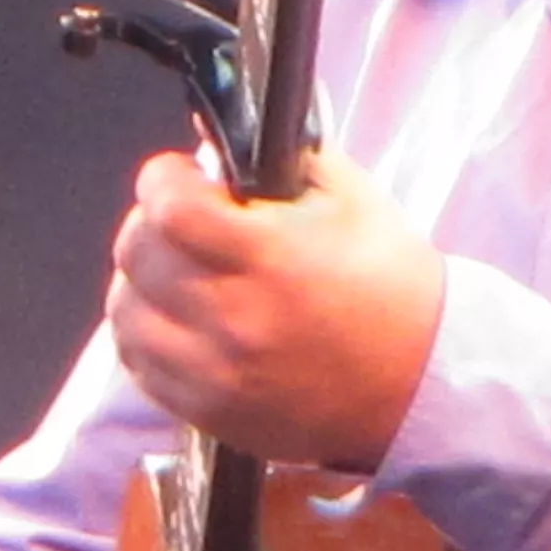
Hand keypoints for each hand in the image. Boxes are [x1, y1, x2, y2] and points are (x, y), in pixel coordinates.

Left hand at [107, 145, 444, 470]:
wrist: (424, 386)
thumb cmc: (396, 293)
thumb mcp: (359, 205)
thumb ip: (289, 159)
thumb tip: (218, 141)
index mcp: (273, 257)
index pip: (168, 203)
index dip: (165, 178)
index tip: (179, 177)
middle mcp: (235, 316)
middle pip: (137, 252)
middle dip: (156, 225)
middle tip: (187, 226)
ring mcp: (215, 370)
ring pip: (126, 309)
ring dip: (146, 284)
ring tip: (183, 278)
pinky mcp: (207, 409)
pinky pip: (138, 362)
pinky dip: (151, 335)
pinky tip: (184, 323)